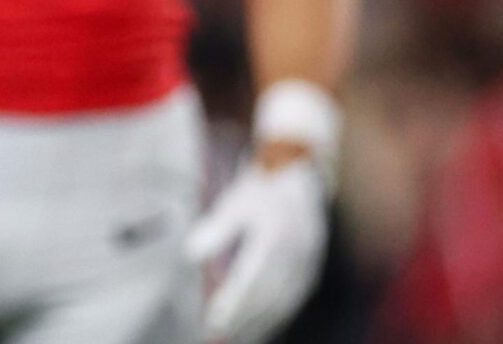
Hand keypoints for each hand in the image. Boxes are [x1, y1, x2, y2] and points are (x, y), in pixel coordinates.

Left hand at [185, 156, 329, 343]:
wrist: (297, 174)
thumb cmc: (259, 190)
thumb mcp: (234, 202)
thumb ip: (216, 229)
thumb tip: (191, 254)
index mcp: (274, 238)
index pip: (251, 279)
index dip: (233, 303)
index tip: (214, 319)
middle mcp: (295, 255)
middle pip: (268, 296)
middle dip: (244, 320)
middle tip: (220, 335)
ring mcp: (307, 263)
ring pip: (283, 302)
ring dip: (261, 323)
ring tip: (239, 337)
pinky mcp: (312, 269)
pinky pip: (295, 299)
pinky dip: (278, 316)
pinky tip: (263, 327)